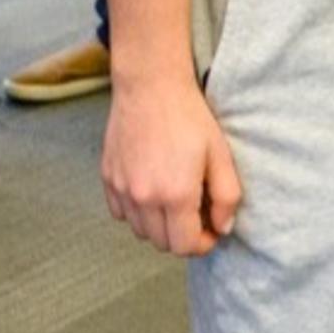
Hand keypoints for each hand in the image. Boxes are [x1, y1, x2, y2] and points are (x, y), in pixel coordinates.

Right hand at [102, 68, 241, 255]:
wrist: (150, 86)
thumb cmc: (189, 117)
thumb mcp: (221, 154)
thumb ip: (226, 196)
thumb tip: (222, 228)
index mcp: (175, 195)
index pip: (185, 246)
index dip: (203, 243)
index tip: (212, 228)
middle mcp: (144, 198)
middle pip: (162, 243)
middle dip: (183, 236)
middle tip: (197, 213)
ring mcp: (121, 190)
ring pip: (141, 231)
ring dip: (159, 225)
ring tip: (174, 199)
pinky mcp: (107, 179)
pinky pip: (121, 213)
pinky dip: (137, 211)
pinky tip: (152, 189)